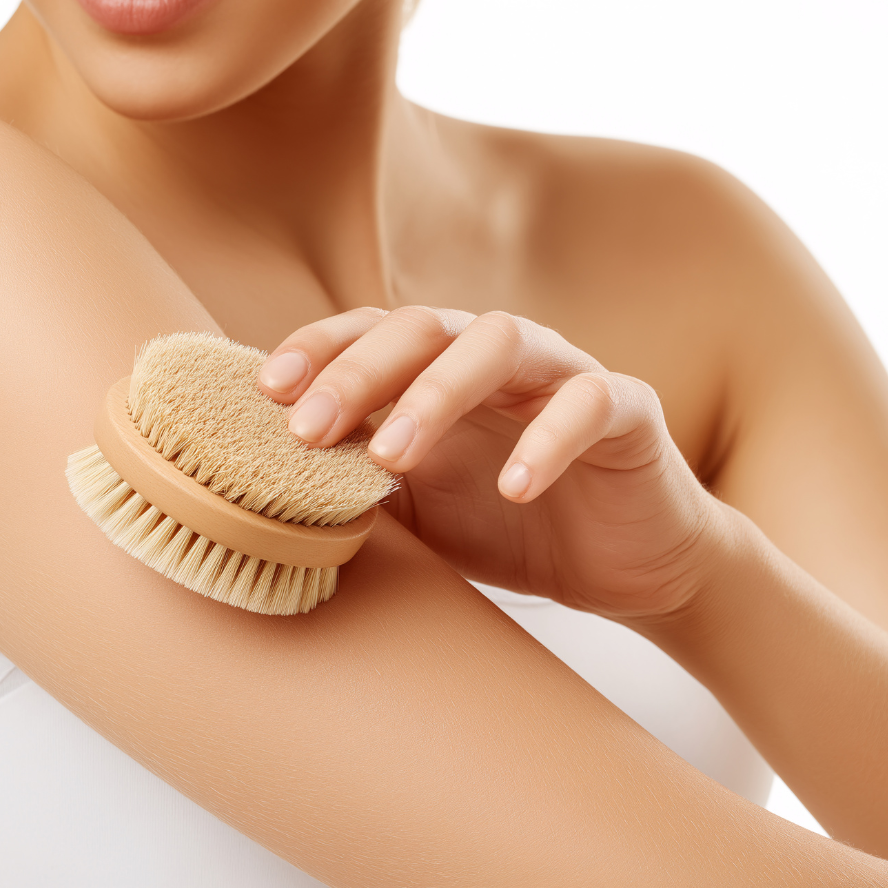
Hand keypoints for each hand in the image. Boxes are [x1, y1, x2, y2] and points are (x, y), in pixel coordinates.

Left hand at [257, 306, 726, 621]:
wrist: (621, 566)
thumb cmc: (509, 527)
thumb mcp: (417, 511)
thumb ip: (358, 487)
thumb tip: (266, 487)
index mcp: (439, 370)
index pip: (370, 333)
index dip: (317, 350)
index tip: (265, 391)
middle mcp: (497, 357)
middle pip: (423, 328)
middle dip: (358, 373)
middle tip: (308, 429)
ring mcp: (564, 374)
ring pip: (501, 344)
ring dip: (438, 393)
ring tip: (394, 456)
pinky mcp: (629, 409)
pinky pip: (589, 403)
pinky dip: (548, 439)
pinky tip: (515, 488)